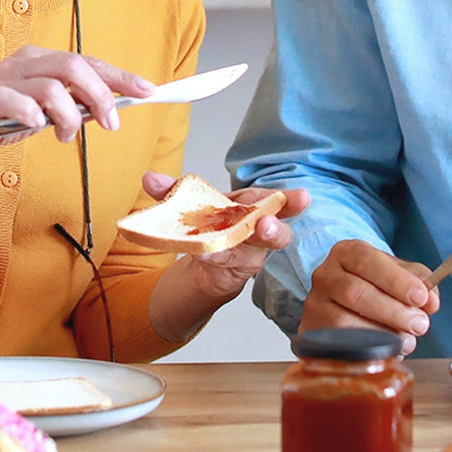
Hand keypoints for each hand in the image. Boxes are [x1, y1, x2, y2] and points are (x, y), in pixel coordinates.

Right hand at [0, 45, 155, 175]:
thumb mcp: (42, 113)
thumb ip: (71, 107)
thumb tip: (109, 108)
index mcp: (41, 62)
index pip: (89, 63)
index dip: (120, 76)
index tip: (148, 91)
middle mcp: (24, 64)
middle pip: (75, 67)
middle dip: (101, 96)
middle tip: (111, 124)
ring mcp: (4, 81)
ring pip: (52, 86)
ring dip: (69, 115)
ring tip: (66, 136)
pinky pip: (16, 102)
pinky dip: (33, 115)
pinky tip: (38, 128)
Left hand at [142, 172, 310, 305]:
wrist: (202, 259)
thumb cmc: (211, 224)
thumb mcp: (194, 203)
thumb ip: (173, 190)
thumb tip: (149, 178)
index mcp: (253, 207)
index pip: (277, 202)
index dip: (291, 200)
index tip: (302, 198)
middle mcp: (256, 232)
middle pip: (275, 232)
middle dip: (275, 228)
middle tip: (267, 224)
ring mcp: (247, 256)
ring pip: (255, 254)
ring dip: (248, 249)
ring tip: (245, 242)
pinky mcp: (233, 273)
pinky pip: (226, 264)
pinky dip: (213, 256)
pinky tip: (203, 253)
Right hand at [302, 240, 439, 355]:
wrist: (342, 305)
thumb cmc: (375, 287)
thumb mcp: (398, 276)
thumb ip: (420, 283)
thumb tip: (431, 301)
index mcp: (347, 253)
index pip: (367, 260)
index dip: (395, 280)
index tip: (420, 297)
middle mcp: (325, 275)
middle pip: (355, 292)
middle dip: (393, 311)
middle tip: (420, 324)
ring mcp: (315, 304)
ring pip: (344, 321)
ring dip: (382, 334)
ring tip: (407, 340)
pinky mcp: (312, 331)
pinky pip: (338, 344)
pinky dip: (366, 349)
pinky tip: (387, 350)